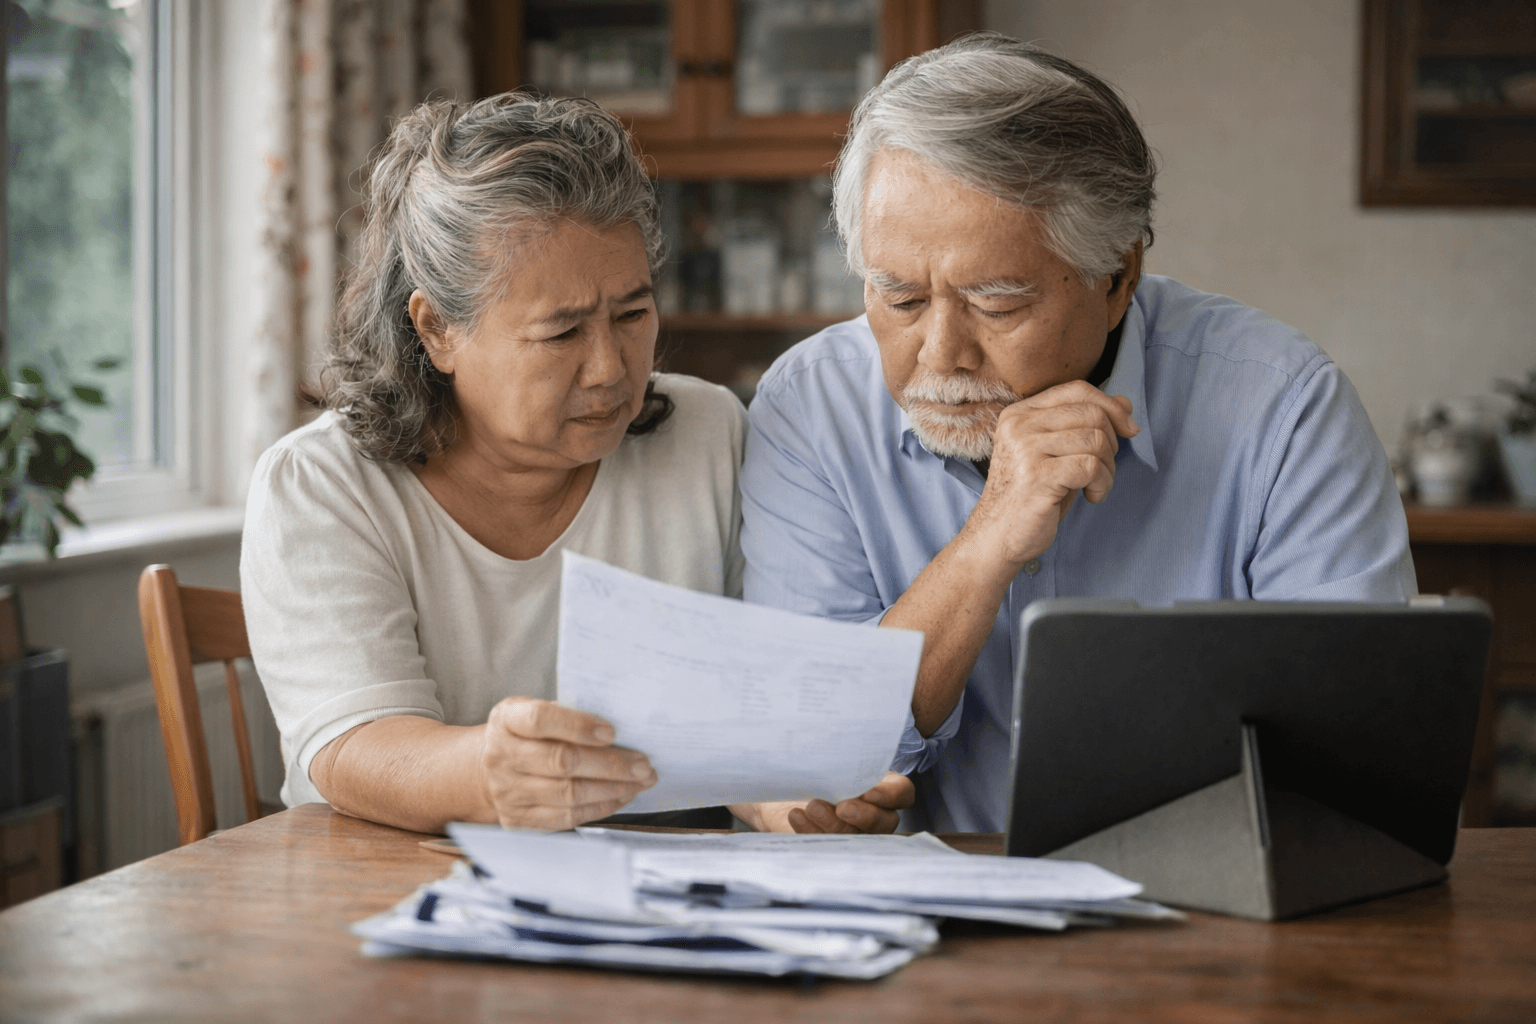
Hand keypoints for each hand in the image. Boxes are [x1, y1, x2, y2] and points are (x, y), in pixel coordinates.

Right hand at [480, 696, 655, 829]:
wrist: (487, 769)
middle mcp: (502, 756)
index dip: (578, 725)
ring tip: (640, 781)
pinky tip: (621, 796)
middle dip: (610, 764)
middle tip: (643, 764)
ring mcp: (508, 792)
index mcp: (507, 720)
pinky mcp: (519, 820)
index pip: (540, 720)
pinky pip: (566, 818)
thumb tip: (622, 722)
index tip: (612, 731)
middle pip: (561, 762)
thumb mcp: (535, 710)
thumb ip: (568, 713)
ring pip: (568, 794)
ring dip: (612, 789)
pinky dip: (600, 808)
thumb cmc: (526, 734)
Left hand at [732, 773, 914, 833]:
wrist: (780, 784)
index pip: (902, 793)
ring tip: (812, 806)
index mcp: (882, 786)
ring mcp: (851, 832)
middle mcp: (873, 813)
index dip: (890, 795)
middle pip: (884, 822)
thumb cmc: (813, 765)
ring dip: (832, 822)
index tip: (868, 791)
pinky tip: (797, 816)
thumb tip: (839, 750)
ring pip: (853, 836)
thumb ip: (841, 759)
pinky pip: (824, 843)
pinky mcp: (827, 845)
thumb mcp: (829, 757)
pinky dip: (809, 830)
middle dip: (864, 816)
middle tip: (843, 806)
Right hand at [964, 381, 1138, 568]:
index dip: (1110, 406)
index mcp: (1019, 414)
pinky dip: (1102, 485)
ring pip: (1095, 440)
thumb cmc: (1030, 495)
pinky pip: (1091, 467)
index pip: (1076, 390)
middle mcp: (1019, 426)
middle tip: (1102, 470)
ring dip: (1108, 468)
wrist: (997, 536)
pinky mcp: (1037, 476)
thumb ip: (1083, 425)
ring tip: (1095, 486)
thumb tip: (1125, 403)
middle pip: (1091, 414)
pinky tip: (1091, 497)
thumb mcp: (1056, 453)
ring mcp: (1025, 450)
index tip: (1128, 429)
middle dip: (1111, 443)